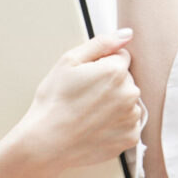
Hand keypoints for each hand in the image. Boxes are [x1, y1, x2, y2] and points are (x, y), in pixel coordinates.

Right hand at [12, 29, 142, 176]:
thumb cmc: (53, 102)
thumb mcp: (69, 61)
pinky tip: (97, 127)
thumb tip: (127, 34)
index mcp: (116, 71)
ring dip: (115, 104)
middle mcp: (130, 93)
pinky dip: (117, 124)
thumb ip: (102, 43)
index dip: (102, 65)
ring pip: (128, 101)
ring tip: (89, 113)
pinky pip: (129, 123)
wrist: (45, 143)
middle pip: (126, 79)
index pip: (121, 57)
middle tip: (85, 97)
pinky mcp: (130, 137)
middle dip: (110, 84)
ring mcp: (132, 117)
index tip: (86, 78)